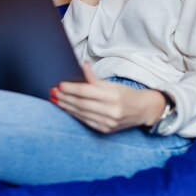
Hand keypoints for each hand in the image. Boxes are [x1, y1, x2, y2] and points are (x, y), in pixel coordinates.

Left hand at [50, 63, 165, 133]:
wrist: (142, 110)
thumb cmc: (126, 94)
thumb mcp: (112, 84)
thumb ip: (95, 78)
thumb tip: (82, 65)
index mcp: (113, 96)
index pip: (86, 91)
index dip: (71, 88)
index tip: (60, 84)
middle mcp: (111, 110)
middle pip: (81, 103)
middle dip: (65, 98)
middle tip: (53, 92)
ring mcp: (108, 122)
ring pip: (81, 114)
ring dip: (66, 107)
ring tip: (56, 100)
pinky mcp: (105, 130)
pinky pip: (86, 121)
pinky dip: (74, 115)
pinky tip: (67, 109)